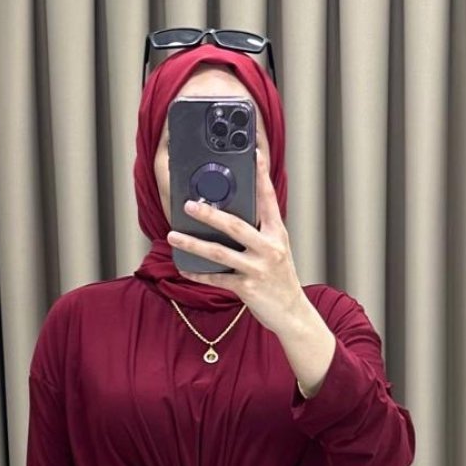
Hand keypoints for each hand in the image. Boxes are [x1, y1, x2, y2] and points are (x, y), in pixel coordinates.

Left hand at [167, 146, 305, 338]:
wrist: (292, 313)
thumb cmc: (280, 278)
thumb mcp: (276, 249)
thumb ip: (258, 231)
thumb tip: (229, 215)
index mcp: (277, 233)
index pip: (268, 198)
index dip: (261, 174)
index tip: (253, 152)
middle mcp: (269, 248)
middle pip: (235, 226)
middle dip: (209, 214)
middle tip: (189, 204)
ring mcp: (257, 269)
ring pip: (219, 253)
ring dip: (192, 243)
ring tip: (173, 235)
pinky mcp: (247, 289)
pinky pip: (216, 278)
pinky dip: (197, 273)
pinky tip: (183, 267)